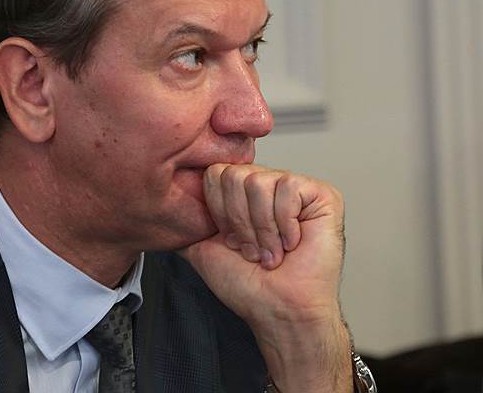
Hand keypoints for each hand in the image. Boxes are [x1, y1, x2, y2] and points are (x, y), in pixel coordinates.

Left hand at [178, 163, 350, 391]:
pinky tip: (293, 242)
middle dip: (239, 221)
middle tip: (253, 249)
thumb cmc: (248, 285)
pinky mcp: (322, 194)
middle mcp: (269, 184)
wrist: (280, 309)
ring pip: (260, 181)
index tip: (232, 241)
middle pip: (236, 175)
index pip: (215, 173)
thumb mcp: (202, 247)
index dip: (219, 212)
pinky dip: (285, 223)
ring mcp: (296, 187)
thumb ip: (185, 223)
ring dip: (262, 228)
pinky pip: (288, 188)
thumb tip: (161, 208)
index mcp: (243, 194)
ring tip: (272, 251)